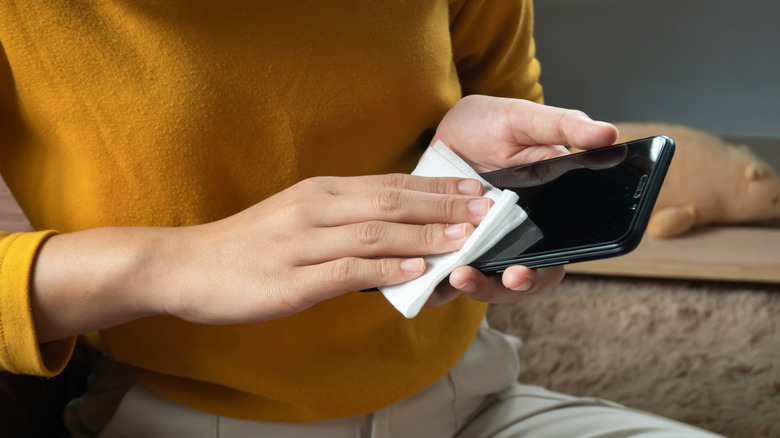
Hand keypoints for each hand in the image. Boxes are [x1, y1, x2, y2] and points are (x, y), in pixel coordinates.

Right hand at [33, 173, 492, 340]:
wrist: (187, 266)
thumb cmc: (248, 246)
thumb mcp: (297, 220)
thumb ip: (343, 222)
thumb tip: (394, 232)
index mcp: (319, 193)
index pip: (388, 184)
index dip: (434, 188)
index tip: (472, 190)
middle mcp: (315, 209)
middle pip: (390, 203)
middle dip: (442, 207)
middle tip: (484, 210)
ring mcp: (303, 244)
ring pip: (376, 235)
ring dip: (424, 237)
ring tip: (464, 238)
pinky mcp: (293, 280)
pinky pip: (347, 271)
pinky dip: (386, 270)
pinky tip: (415, 272)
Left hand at [425, 95, 618, 305]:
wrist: (448, 125)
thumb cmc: (494, 123)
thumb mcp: (527, 119)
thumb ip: (564, 127)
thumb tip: (608, 134)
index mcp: (544, 219)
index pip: (550, 262)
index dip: (536, 276)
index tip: (517, 274)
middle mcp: (515, 239)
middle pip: (515, 282)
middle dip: (497, 288)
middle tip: (473, 278)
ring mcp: (483, 244)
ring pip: (483, 282)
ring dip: (471, 285)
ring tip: (455, 276)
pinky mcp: (452, 244)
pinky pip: (449, 272)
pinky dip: (440, 279)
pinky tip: (430, 273)